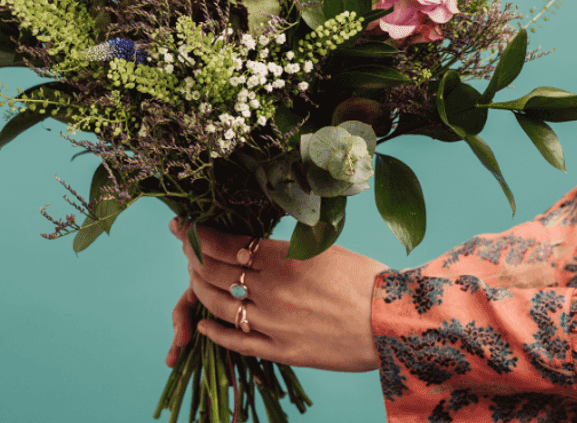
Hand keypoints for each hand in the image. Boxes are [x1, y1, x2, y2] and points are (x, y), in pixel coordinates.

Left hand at [166, 218, 388, 372]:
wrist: (394, 323)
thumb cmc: (368, 280)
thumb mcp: (325, 249)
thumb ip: (287, 246)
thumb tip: (258, 241)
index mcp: (283, 258)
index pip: (224, 243)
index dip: (197, 234)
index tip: (183, 225)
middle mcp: (272, 290)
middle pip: (215, 271)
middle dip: (193, 257)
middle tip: (187, 248)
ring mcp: (273, 323)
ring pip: (219, 305)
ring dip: (199, 289)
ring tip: (194, 278)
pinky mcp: (281, 350)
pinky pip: (236, 341)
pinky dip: (214, 331)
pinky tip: (204, 324)